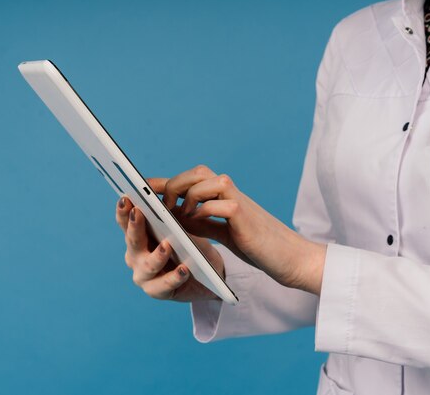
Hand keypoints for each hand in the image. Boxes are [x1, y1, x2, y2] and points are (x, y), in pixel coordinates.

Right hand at [115, 195, 225, 301]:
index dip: (124, 211)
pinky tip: (184, 269)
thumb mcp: (180, 227)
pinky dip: (174, 277)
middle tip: (138, 212)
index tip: (126, 198)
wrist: (207, 273)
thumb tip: (163, 193)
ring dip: (157, 255)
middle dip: (134, 227)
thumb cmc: (190, 246)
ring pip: (147, 266)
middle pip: (132, 241)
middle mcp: (135, 256)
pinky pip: (165, 285)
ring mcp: (144, 275)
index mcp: (137, 237)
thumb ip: (168, 215)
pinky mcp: (158, 292)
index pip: (126, 222)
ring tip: (167, 245)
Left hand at [148, 165, 325, 293]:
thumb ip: (202, 221)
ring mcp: (237, 199)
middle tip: (161, 206)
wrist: (287, 257)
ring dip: (186, 197)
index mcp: (223, 194)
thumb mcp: (222, 231)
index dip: (166, 181)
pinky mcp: (243, 213)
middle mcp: (230, 191)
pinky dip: (201, 211)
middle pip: (196, 172)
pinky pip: (216, 203)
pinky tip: (195, 223)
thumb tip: (174, 216)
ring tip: (179, 216)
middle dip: (173, 185)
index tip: (143, 187)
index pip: (191, 178)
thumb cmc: (256, 244)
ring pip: (205, 181)